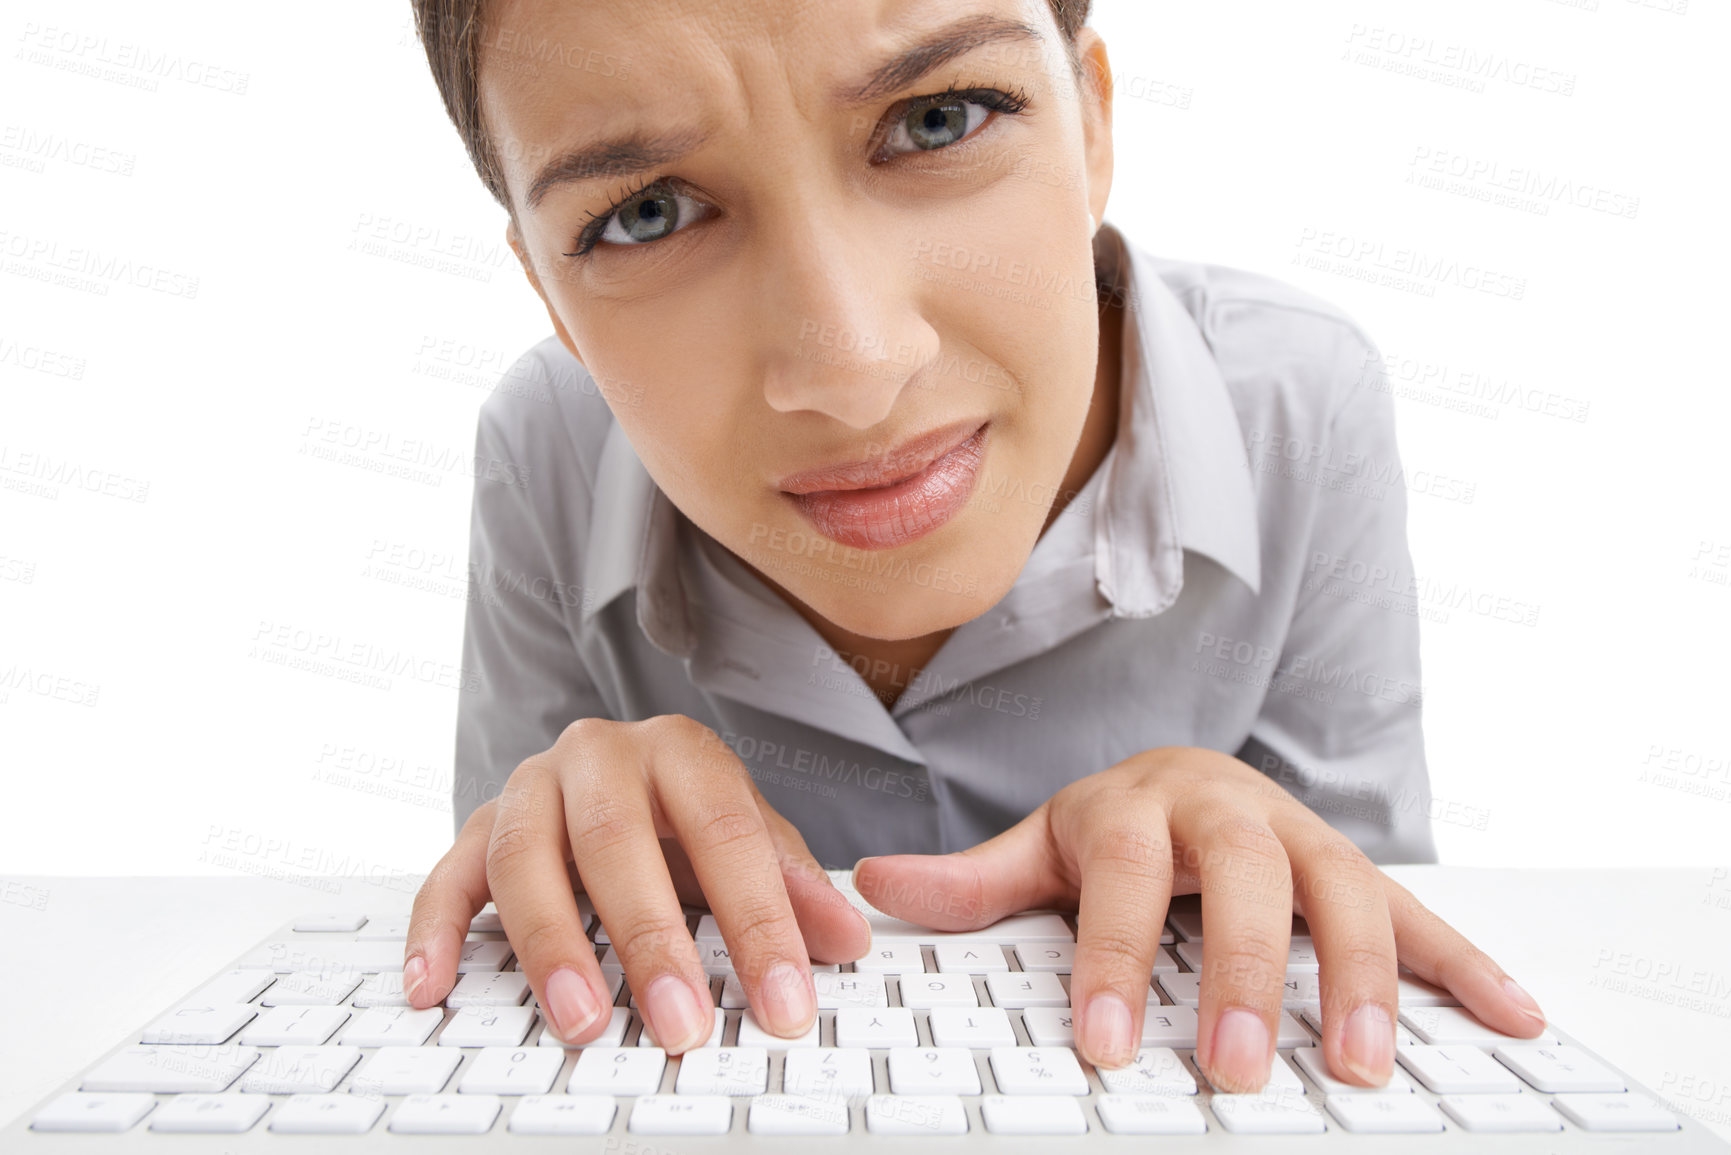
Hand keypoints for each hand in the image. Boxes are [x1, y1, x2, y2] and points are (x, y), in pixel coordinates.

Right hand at [405, 714, 870, 1052]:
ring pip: (527, 858)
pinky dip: (435, 932)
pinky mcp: (475, 828)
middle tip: (681, 1023)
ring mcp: (529, 787)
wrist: (615, 772)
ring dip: (552, 946)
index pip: (728, 833)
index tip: (784, 1002)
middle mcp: (599, 756)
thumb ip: (794, 886)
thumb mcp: (749, 840)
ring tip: (583, 1020)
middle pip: (617, 841)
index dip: (761, 922)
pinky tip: (435, 987)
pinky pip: (445, 877)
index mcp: (681, 752)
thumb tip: (846, 940)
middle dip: (652, 941)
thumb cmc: (686, 816)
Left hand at [852, 746, 1545, 1090]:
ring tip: (1365, 1065)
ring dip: (1364, 976)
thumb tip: (875, 886)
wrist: (1189, 772)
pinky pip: (1421, 911)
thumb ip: (972, 878)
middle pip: (1249, 880)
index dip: (1111, 957)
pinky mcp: (1359, 867)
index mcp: (1141, 806)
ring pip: (1346, 893)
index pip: (1124, 877)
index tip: (1099, 1044)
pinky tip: (1513, 1017)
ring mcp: (1303, 838)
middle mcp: (1230, 813)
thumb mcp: (1041, 846)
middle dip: (1247, 973)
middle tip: (1236, 1066)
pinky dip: (1468, 962)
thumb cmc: (1114, 827)